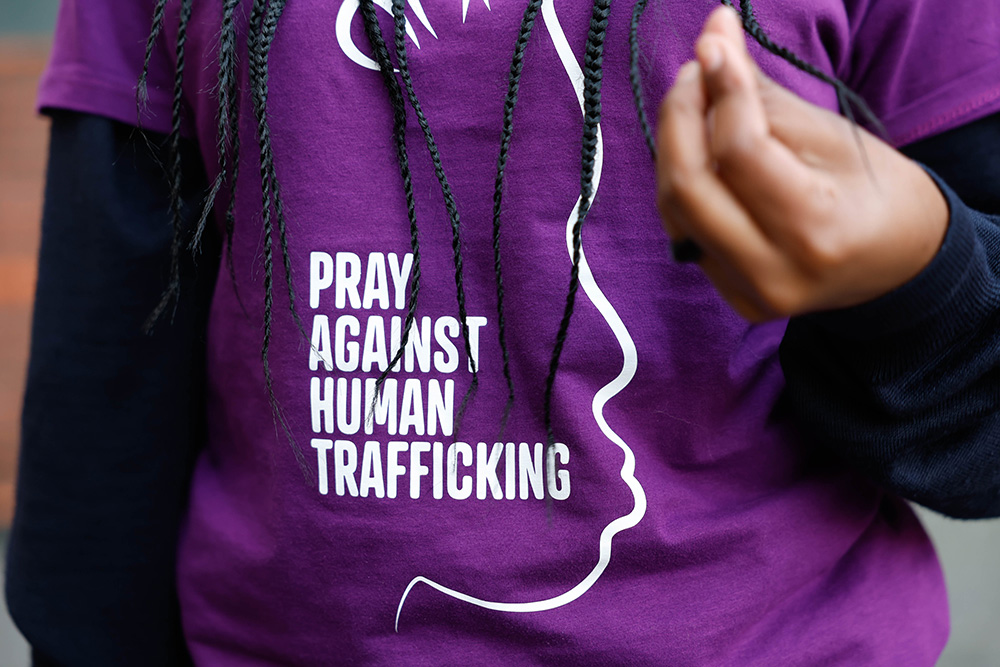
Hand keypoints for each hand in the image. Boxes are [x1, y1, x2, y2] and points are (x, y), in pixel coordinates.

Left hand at [656, 7, 948, 321]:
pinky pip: (684, 230)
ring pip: (675, 208)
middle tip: (693, 70)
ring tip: (695, 101)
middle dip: (680, 115)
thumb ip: (761, 96)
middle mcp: (773, 272)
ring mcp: (747, 292)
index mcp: (814, 230)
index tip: (712, 41)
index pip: (739, 151)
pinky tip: (698, 149)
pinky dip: (683, 181)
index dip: (720, 89)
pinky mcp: (731, 297)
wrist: (898, 264)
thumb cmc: (874, 191)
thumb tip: (712, 42)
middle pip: (689, 186)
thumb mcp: (831, 135)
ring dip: (674, 145)